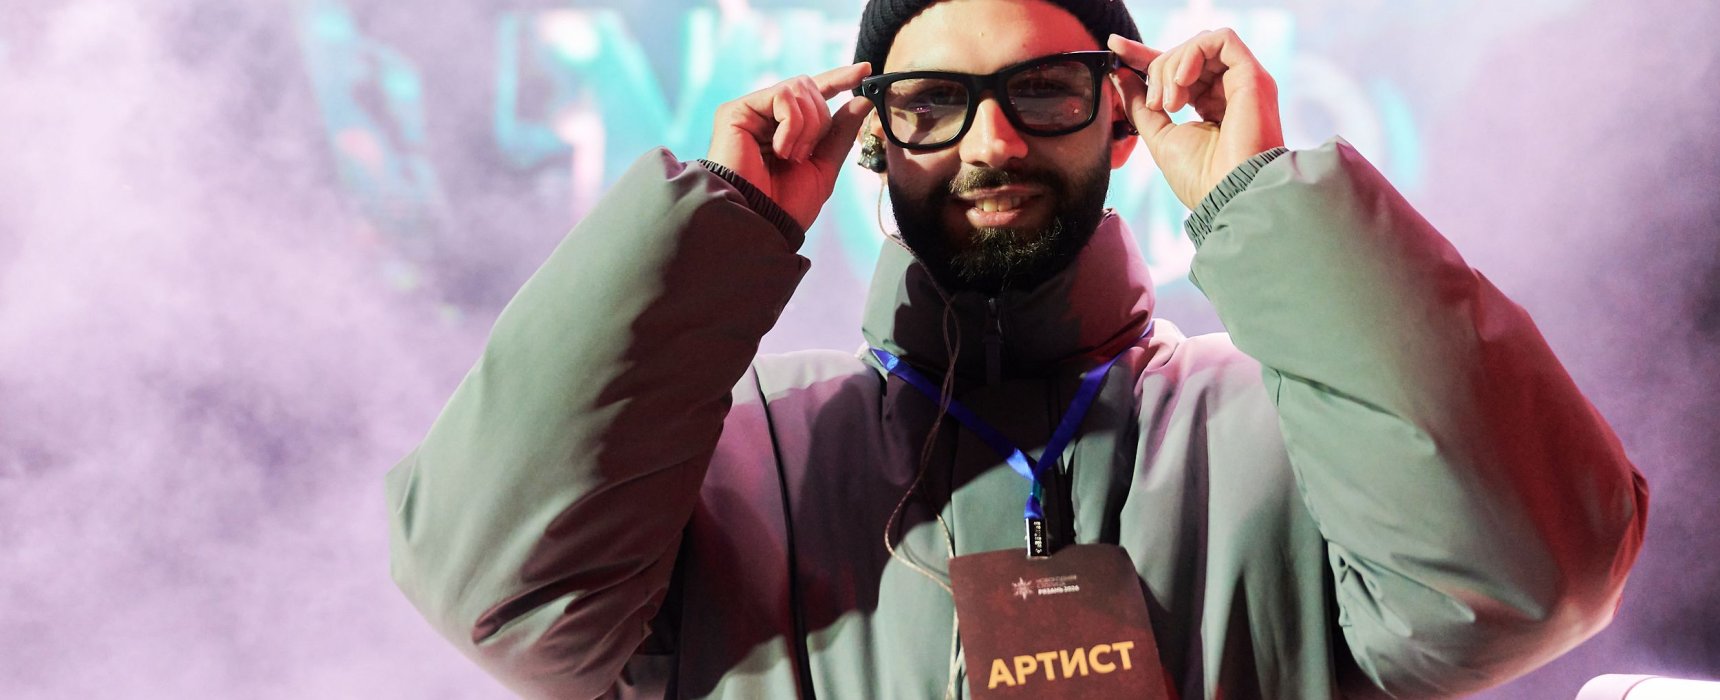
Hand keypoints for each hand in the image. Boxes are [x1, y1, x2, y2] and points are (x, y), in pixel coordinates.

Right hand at [705, 63, 875, 229]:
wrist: (761, 223)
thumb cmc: (786, 205)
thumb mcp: (824, 168)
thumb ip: (840, 133)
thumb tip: (863, 101)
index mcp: (786, 128)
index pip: (815, 93)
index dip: (840, 79)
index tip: (866, 70)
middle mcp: (767, 116)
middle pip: (810, 87)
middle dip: (819, 121)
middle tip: (805, 155)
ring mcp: (750, 111)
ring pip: (799, 88)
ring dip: (806, 127)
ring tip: (789, 157)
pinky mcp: (735, 111)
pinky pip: (782, 95)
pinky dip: (791, 126)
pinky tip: (778, 150)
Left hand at [1108, 30, 1284, 209]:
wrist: (1229, 196)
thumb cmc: (1201, 178)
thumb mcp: (1159, 136)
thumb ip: (1141, 104)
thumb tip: (1120, 74)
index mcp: (1210, 105)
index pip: (1177, 69)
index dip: (1144, 55)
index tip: (1115, 47)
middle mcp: (1229, 90)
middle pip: (1186, 54)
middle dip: (1158, 69)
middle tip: (1157, 104)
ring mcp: (1243, 81)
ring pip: (1201, 45)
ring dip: (1173, 66)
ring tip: (1170, 103)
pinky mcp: (1254, 76)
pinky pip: (1221, 40)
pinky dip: (1192, 54)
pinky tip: (1181, 82)